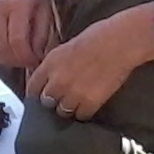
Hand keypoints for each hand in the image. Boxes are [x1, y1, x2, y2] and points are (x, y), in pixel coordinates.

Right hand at [0, 0, 57, 68]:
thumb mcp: (46, 13)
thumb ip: (41, 38)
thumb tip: (35, 61)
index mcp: (18, 5)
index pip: (18, 41)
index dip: (26, 57)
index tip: (36, 61)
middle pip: (2, 46)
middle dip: (16, 61)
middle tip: (28, 62)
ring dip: (4, 60)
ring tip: (17, 59)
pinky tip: (5, 54)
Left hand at [25, 8, 153, 119]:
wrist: (121, 42)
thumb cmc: (98, 37)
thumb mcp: (67, 47)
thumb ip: (55, 65)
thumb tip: (50, 77)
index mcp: (51, 63)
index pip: (32, 88)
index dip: (38, 91)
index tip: (43, 93)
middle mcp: (58, 80)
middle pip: (46, 102)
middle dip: (54, 99)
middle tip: (64, 95)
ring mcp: (74, 93)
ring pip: (62, 112)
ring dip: (69, 107)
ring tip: (78, 99)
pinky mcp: (90, 103)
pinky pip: (81, 116)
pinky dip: (85, 111)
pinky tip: (90, 102)